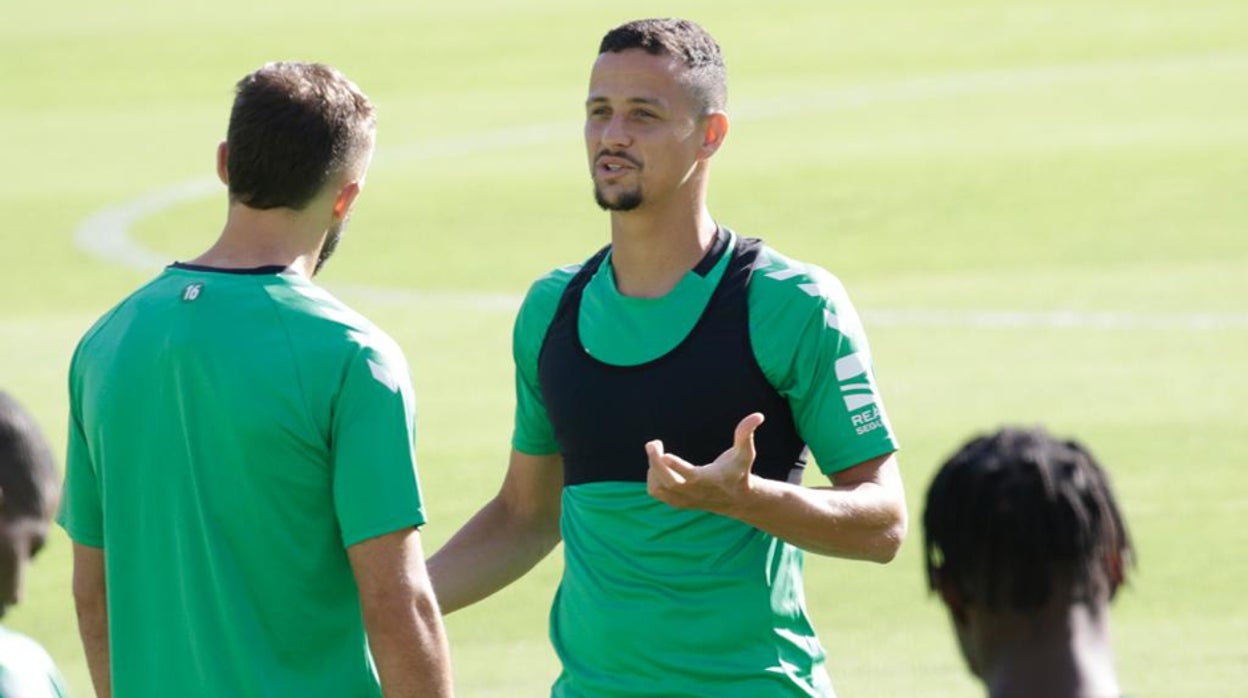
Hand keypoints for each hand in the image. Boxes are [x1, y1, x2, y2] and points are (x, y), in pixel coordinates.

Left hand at [644, 413, 764, 513]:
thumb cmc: (739, 472)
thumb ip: (746, 435)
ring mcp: (683, 499)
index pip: (688, 476)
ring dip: (653, 468)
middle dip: (655, 462)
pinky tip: (660, 465)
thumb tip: (758, 416)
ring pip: (657, 487)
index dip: (675, 466)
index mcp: (707, 480)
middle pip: (667, 482)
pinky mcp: (677, 502)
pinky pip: (656, 492)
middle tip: (653, 443)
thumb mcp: (745, 454)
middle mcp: (693, 492)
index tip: (665, 453)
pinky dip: (652, 478)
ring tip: (658, 453)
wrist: (737, 500)